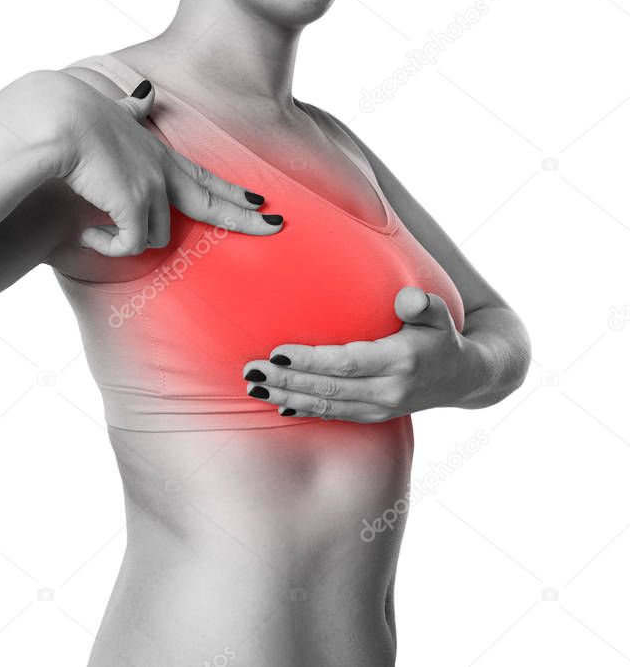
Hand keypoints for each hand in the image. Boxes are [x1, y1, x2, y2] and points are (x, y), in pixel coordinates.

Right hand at [50, 74, 283, 255]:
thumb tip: (146, 90)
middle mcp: (162, 172)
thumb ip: (133, 109)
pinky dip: (108, 246)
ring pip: (154, 236)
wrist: (58, 119)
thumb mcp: (114, 112)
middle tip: (275, 227)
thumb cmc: (76, 115)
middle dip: (246, 218)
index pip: (205, 178)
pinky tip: (89, 235)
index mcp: (158, 154)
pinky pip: (129, 245)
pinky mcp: (135, 206)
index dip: (232, 191)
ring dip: (126, 239)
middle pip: (213, 202)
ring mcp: (152, 189)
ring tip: (96, 230)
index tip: (260, 200)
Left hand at [241, 287, 480, 422]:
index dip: (310, 360)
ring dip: (286, 396)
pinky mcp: (375, 416)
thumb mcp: (440, 315)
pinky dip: (305, 410)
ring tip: (253, 385)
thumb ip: (424, 305)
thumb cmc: (442, 336)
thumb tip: (408, 299)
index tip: (277, 352)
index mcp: (401, 361)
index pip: (346, 363)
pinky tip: (278, 403)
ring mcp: (381, 407)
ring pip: (326, 405)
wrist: (465, 378)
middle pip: (328, 387)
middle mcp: (389, 390)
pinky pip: (334, 415)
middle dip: (286, 380)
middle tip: (250, 370)